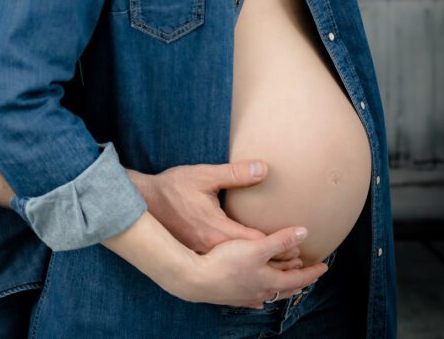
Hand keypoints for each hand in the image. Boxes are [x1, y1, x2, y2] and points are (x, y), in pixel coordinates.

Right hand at [129, 161, 293, 256]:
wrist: (142, 203)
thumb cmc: (172, 187)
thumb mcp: (203, 175)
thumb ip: (234, 173)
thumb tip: (263, 168)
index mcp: (218, 229)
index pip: (259, 244)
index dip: (282, 247)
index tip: (301, 245)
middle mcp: (213, 248)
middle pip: (253, 262)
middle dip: (278, 262)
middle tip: (301, 261)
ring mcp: (203, 254)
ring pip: (240, 270)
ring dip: (262, 270)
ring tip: (284, 271)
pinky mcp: (197, 255)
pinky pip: (225, 271)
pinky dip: (243, 272)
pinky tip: (251, 274)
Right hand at [179, 227, 327, 307]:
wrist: (196, 278)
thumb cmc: (225, 261)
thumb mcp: (255, 246)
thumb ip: (280, 240)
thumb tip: (304, 233)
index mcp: (269, 281)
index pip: (298, 278)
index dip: (312, 272)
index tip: (324, 267)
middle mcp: (260, 291)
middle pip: (285, 288)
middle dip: (298, 281)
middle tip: (308, 275)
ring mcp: (245, 295)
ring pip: (269, 293)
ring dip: (280, 288)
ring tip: (285, 284)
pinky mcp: (231, 295)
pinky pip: (251, 297)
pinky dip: (259, 295)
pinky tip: (256, 297)